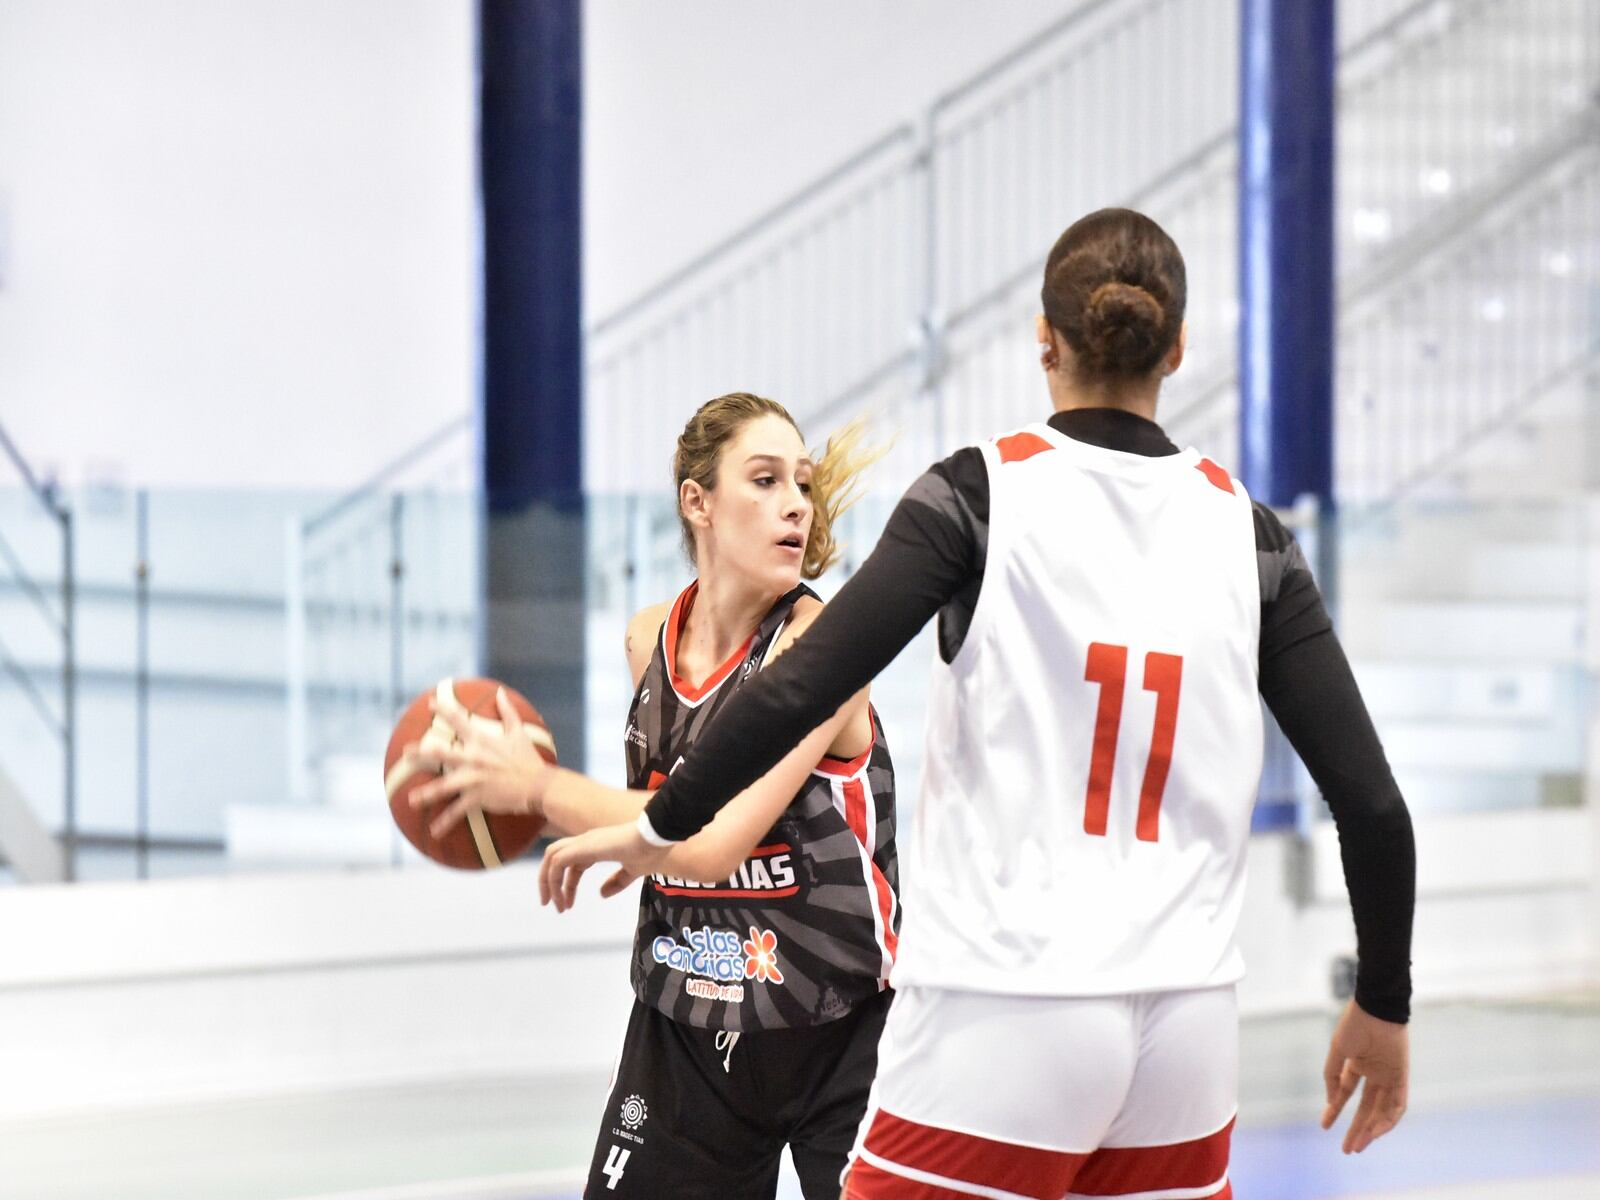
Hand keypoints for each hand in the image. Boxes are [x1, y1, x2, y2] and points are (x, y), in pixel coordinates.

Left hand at [405, 686, 554, 838]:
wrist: (538, 786)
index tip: (430, 703)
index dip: (443, 709)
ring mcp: (473, 779)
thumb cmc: (529, 759)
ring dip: (426, 794)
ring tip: (412, 799)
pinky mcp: (477, 798)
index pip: (459, 720)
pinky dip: (445, 823)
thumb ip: (508, 711)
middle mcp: (472, 758)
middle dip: (421, 753)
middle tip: (405, 753)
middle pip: (440, 753)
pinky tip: (434, 832)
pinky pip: (457, 811)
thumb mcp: (519, 733)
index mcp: (481, 740)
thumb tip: (501, 692)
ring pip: (442, 786)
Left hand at [539, 822, 666, 911]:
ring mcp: (584, 841)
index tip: (567, 905)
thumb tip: (601, 894)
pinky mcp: (584, 846)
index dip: (567, 885)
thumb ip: (617, 882)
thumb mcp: (633, 871)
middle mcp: (586, 841)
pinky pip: (558, 862)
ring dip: (548, 881)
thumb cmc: (651, 849)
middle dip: (549, 881)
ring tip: (552, 903)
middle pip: (555, 857)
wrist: (658, 834)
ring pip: (551, 857)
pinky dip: (553, 878)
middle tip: (551, 904)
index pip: (572, 864)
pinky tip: (559, 896)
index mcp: (597, 846)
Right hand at [1321, 999, 1408, 1152]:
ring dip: (1371, 1129)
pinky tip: (1376, 1130)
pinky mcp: (1401, 1076)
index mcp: (1357, 1065)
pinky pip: (1398, 1103)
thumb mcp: (1338, 1051)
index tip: (1324, 1126)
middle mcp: (1374, 1073)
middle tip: (1347, 1149)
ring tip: (1359, 1145)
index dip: (1334, 1109)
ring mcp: (1388, 1076)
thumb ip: (1333, 1076)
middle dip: (1356, 1129)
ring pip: (1381, 1110)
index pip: (1345, 1093)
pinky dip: (1388, 1119)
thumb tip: (1331, 1101)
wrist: (1376, 1008)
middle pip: (1366, 1108)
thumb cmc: (1355, 1024)